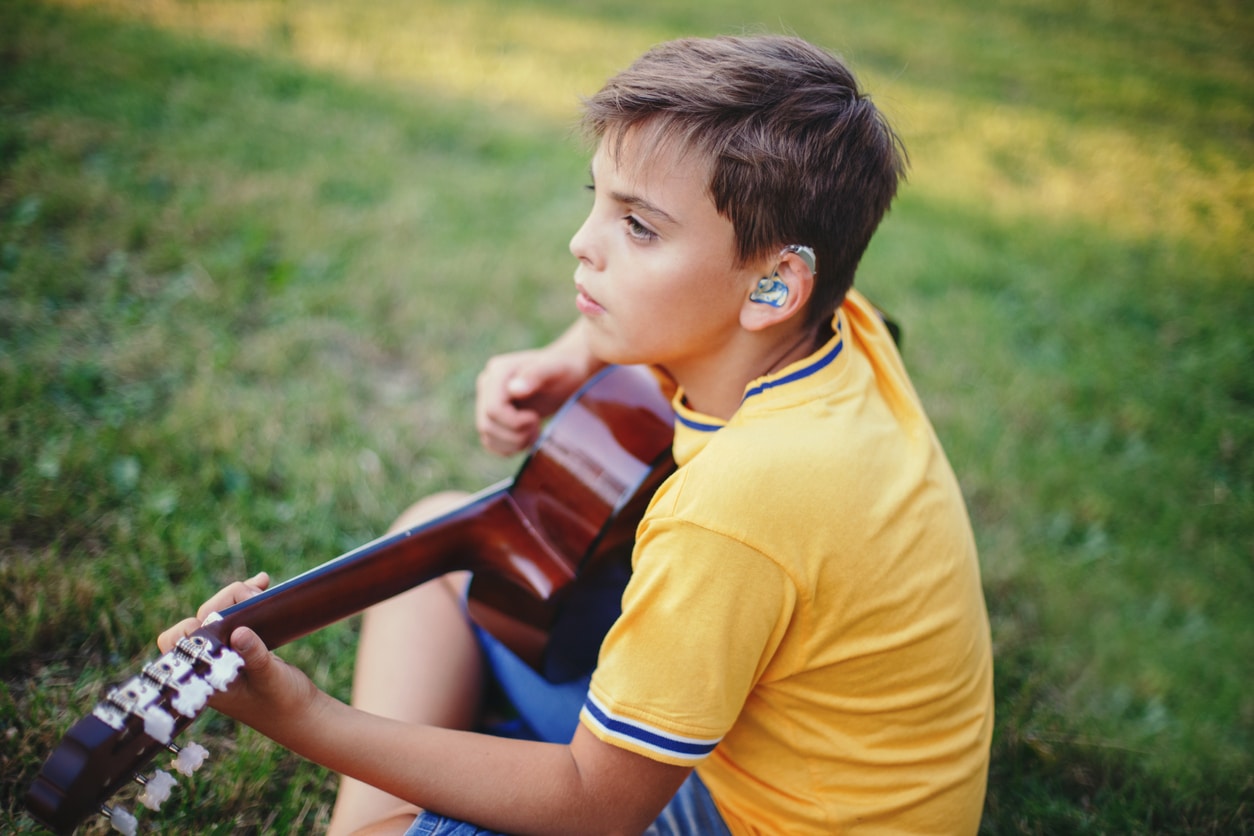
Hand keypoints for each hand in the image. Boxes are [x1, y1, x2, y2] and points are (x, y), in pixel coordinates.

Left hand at [157, 573, 320, 731]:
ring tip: (261, 587)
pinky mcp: (239, 647)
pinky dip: (247, 601)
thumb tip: (239, 632)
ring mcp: (224, 654)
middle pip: (200, 620)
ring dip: (237, 597)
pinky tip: (262, 585)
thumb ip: (254, 657)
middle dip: (225, 602)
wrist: (300, 714)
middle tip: (255, 596)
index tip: (225, 619)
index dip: (193, 626)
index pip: (176, 642)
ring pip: (217, 614)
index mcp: (204, 677)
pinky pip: (235, 617)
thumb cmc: (283, 704)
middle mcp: (209, 664)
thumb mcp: (270, 679)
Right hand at [475, 329, 602, 455]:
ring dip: (514, 443)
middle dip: (516, 434)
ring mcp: (486, 400)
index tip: (535, 418)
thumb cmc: (564, 369)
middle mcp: (487, 384)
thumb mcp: (556, 369)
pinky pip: (490, 441)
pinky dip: (509, 447)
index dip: (515, 422)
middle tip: (537, 425)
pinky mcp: (492, 415)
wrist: (567, 375)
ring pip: (487, 435)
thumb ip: (536, 374)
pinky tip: (526, 438)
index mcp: (498, 371)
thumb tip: (514, 389)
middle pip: (487, 424)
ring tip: (534, 432)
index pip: (493, 409)